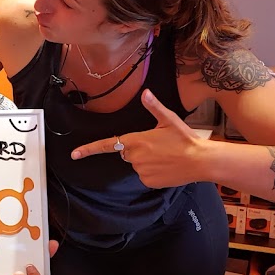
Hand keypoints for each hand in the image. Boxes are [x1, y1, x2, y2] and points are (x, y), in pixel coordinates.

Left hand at [70, 89, 205, 188]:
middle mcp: (134, 157)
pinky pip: (145, 175)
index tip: (74, 154)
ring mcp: (141, 171)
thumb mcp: (169, 120)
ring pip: (137, 164)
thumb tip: (145, 93)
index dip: (89, 149)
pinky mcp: (148, 182)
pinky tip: (166, 166)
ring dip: (146, 160)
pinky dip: (152, 171)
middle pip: (127, 153)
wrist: (200, 161)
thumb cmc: (185, 139)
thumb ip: (154, 107)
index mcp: (136, 140)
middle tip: (158, 145)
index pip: (107, 144)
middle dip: (138, 149)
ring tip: (165, 155)